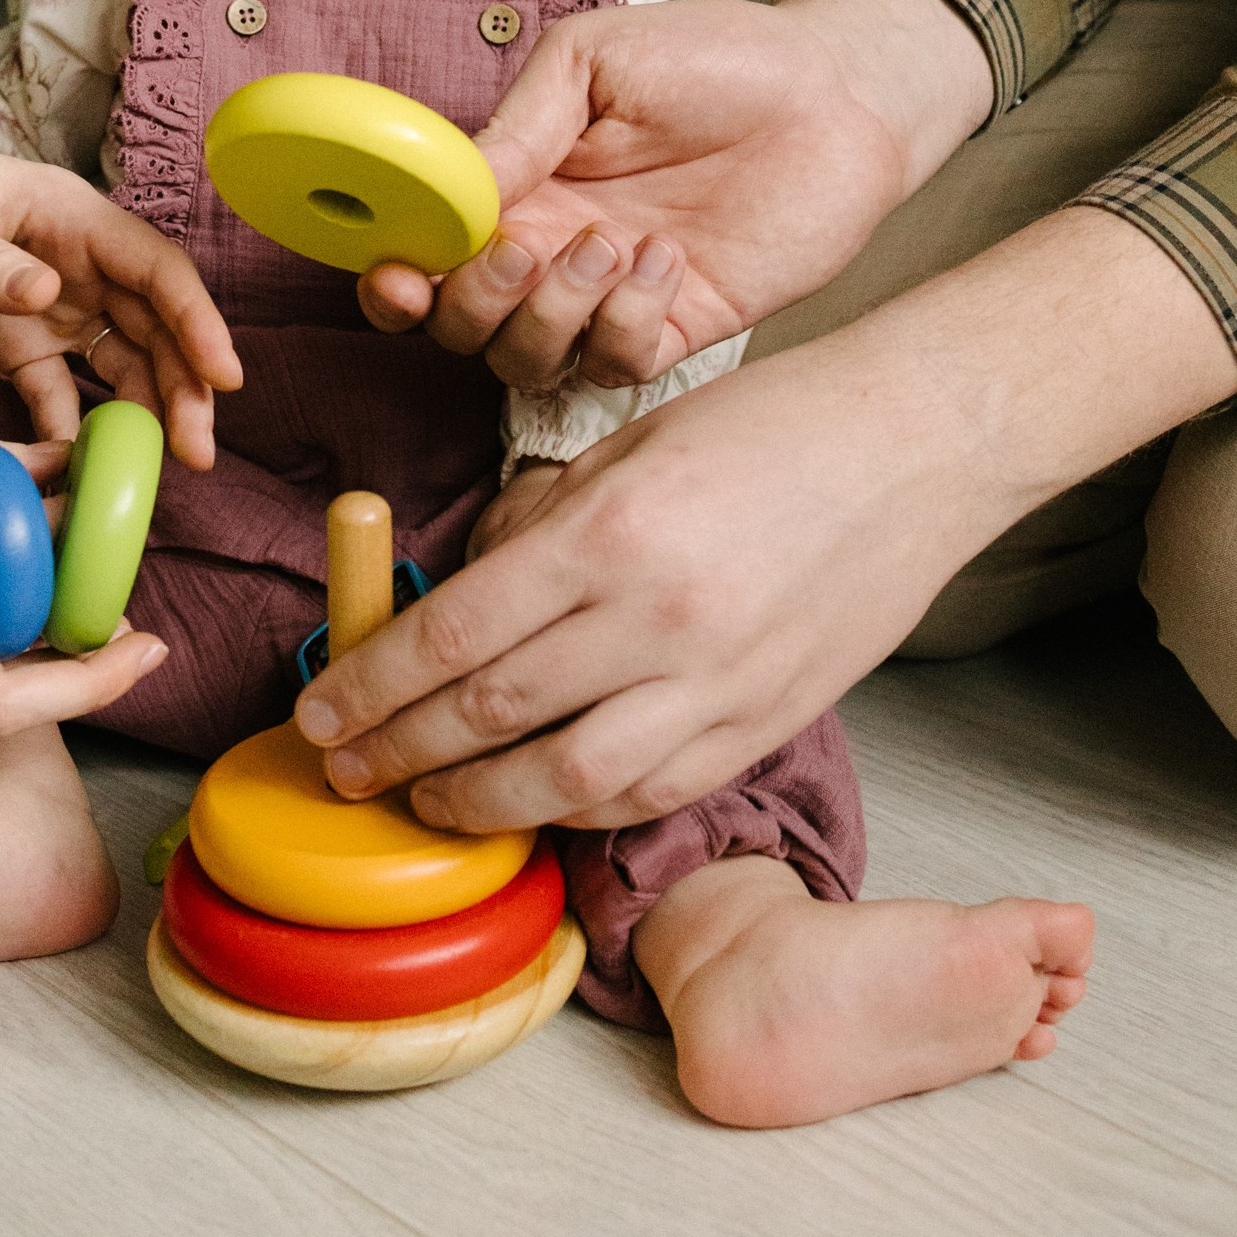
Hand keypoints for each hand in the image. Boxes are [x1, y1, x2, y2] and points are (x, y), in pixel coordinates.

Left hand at [0, 110, 240, 466]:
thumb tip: (51, 295)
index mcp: (69, 216)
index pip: (156, 269)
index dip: (197, 322)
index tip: (224, 378)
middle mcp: (74, 259)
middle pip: (152, 323)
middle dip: (183, 384)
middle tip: (197, 454)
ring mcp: (47, 300)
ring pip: (119, 358)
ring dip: (146, 410)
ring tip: (160, 470)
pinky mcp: (11, 336)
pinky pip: (58, 384)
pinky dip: (75, 423)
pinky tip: (81, 464)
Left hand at [303, 205, 1236, 831]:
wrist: (918, 449)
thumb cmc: (768, 428)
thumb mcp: (627, 450)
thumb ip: (539, 531)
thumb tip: (462, 602)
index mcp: (611, 534)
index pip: (454, 636)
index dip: (370, 687)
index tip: (319, 711)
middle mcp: (659, 621)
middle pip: (489, 717)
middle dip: (397, 752)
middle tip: (340, 767)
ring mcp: (717, 686)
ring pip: (563, 782)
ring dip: (474, 803)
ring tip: (419, 799)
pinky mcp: (763, 725)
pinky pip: (646, 792)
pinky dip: (574, 808)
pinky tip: (529, 801)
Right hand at [358, 0, 992, 389]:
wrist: (838, 92)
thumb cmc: (719, 58)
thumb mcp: (598, 60)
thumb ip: (521, 123)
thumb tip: (451, 185)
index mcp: (516, 182)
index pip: (423, 250)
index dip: (392, 277)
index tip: (399, 272)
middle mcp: (549, 247)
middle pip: (459, 325)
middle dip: (470, 303)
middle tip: (522, 250)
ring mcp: (608, 294)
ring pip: (525, 360)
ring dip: (552, 314)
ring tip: (612, 243)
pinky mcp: (676, 324)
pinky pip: (615, 364)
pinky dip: (625, 323)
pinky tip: (667, 261)